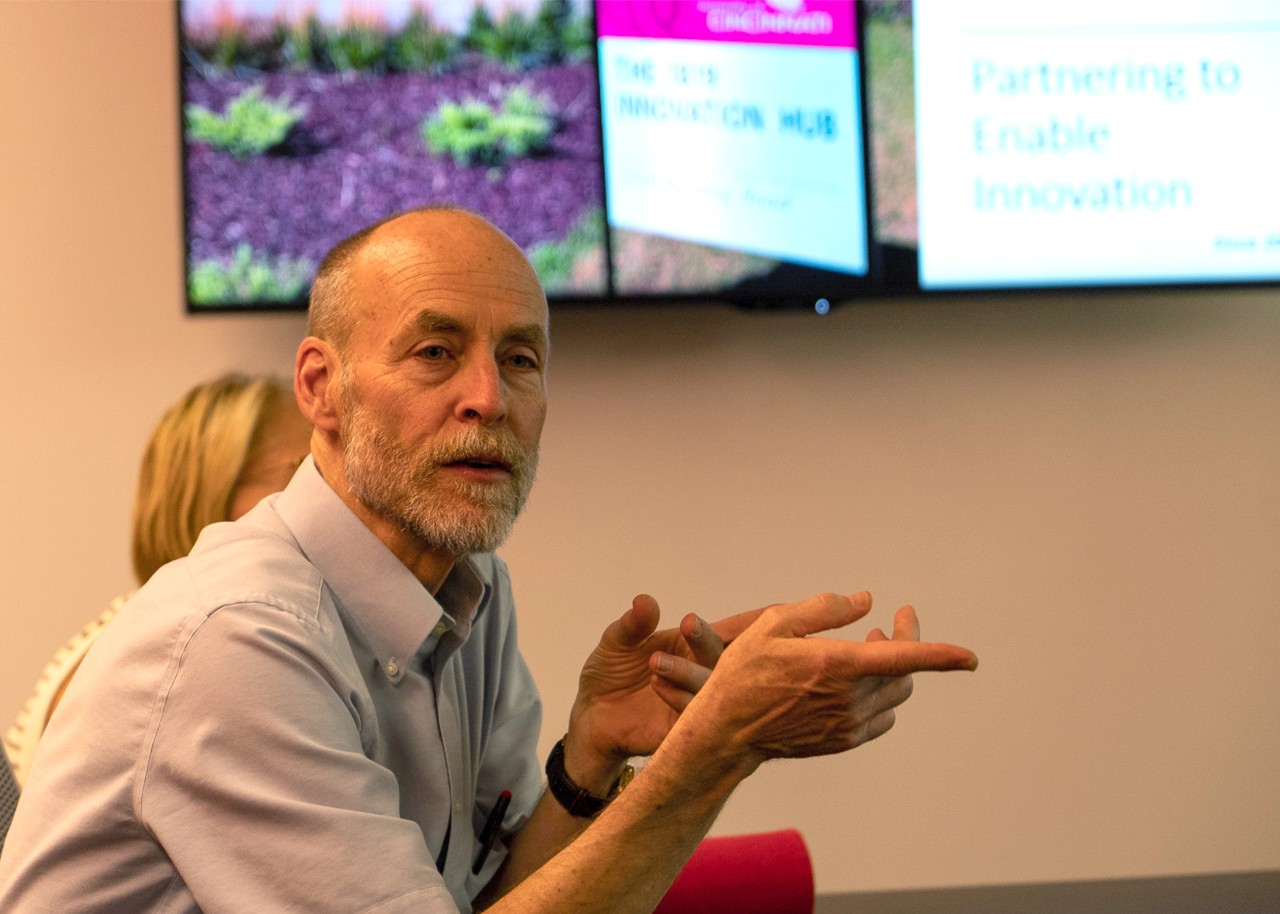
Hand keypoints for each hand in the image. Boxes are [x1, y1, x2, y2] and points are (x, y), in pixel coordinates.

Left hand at [565, 595, 758, 789]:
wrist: (592, 718)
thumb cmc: (610, 673)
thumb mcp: (616, 642)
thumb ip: (634, 623)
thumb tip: (645, 601)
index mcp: (696, 646)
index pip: (734, 631)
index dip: (753, 623)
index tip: (772, 611)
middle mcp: (704, 672)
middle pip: (725, 657)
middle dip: (708, 641)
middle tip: (689, 625)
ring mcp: (699, 702)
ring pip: (714, 689)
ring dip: (687, 672)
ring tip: (654, 663)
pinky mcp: (687, 730)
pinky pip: (697, 717)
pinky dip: (679, 699)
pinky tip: (656, 685)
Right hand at [662, 592, 976, 775]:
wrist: (727, 731)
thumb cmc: (745, 672)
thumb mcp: (774, 625)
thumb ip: (824, 609)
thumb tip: (865, 600)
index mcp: (838, 665)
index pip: (905, 659)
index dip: (942, 656)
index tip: (971, 658)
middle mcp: (850, 698)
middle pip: (904, 671)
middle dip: (908, 643)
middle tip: (896, 621)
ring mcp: (849, 724)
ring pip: (895, 694)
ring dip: (894, 668)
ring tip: (871, 647)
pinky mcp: (844, 740)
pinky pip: (881, 718)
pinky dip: (881, 696)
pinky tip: (858, 682)